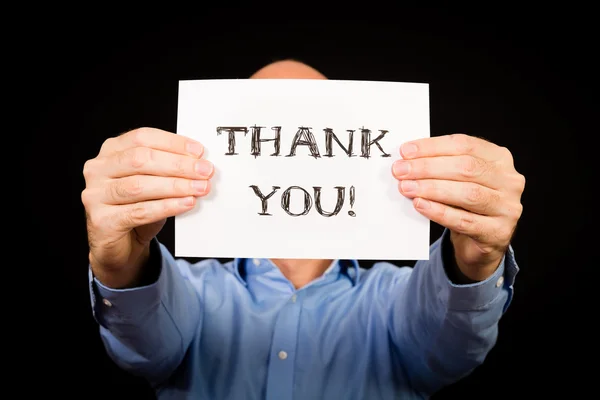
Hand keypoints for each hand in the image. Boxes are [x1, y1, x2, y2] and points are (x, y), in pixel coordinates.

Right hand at [81, 127, 212, 286]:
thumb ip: (168, 169)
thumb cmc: (138, 208)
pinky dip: (167, 206)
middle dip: (178, 165)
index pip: (142, 138)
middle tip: (205, 171)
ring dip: (175, 186)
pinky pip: (139, 211)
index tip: (199, 152)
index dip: (173, 143)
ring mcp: (95, 194)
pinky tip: (186, 203)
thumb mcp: (154, 182)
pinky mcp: (101, 220)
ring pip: (139, 186)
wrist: (120, 247)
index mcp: (111, 151)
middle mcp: (98, 169)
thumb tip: (199, 163)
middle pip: (140, 159)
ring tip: (200, 188)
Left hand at [392, 134, 524, 280]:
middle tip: (401, 171)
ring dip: (432, 189)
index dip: (433, 147)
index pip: (465, 145)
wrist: (482, 240)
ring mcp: (507, 207)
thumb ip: (440, 165)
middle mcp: (509, 180)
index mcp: (499, 158)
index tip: (405, 151)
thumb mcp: (458, 179)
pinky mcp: (498, 232)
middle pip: (466, 168)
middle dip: (428, 168)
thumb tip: (407, 159)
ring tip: (406, 188)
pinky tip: (420, 205)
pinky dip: (440, 212)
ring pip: (468, 194)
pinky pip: (465, 221)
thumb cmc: (465, 203)